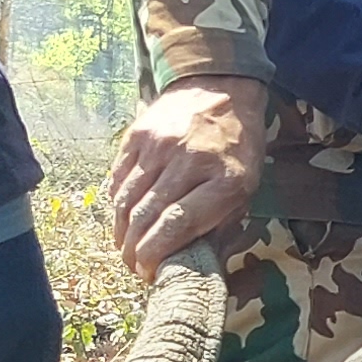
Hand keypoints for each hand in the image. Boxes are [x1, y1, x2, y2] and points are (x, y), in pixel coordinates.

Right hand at [105, 77, 268, 274]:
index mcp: (224, 181)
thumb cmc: (238, 148)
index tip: (149, 272)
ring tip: (125, 248)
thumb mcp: (246, 189)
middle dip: (135, 250)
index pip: (177, 225)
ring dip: (121, 231)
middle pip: (147, 216)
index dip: (156, 254)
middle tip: (134, 266)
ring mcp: (159, 146)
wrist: (221, 89)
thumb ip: (222, 227)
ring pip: (127, 200)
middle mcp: (189, 162)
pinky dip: (115, 204)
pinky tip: (120, 220)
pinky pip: (118, 178)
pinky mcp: (137, 135)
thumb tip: (197, 267)